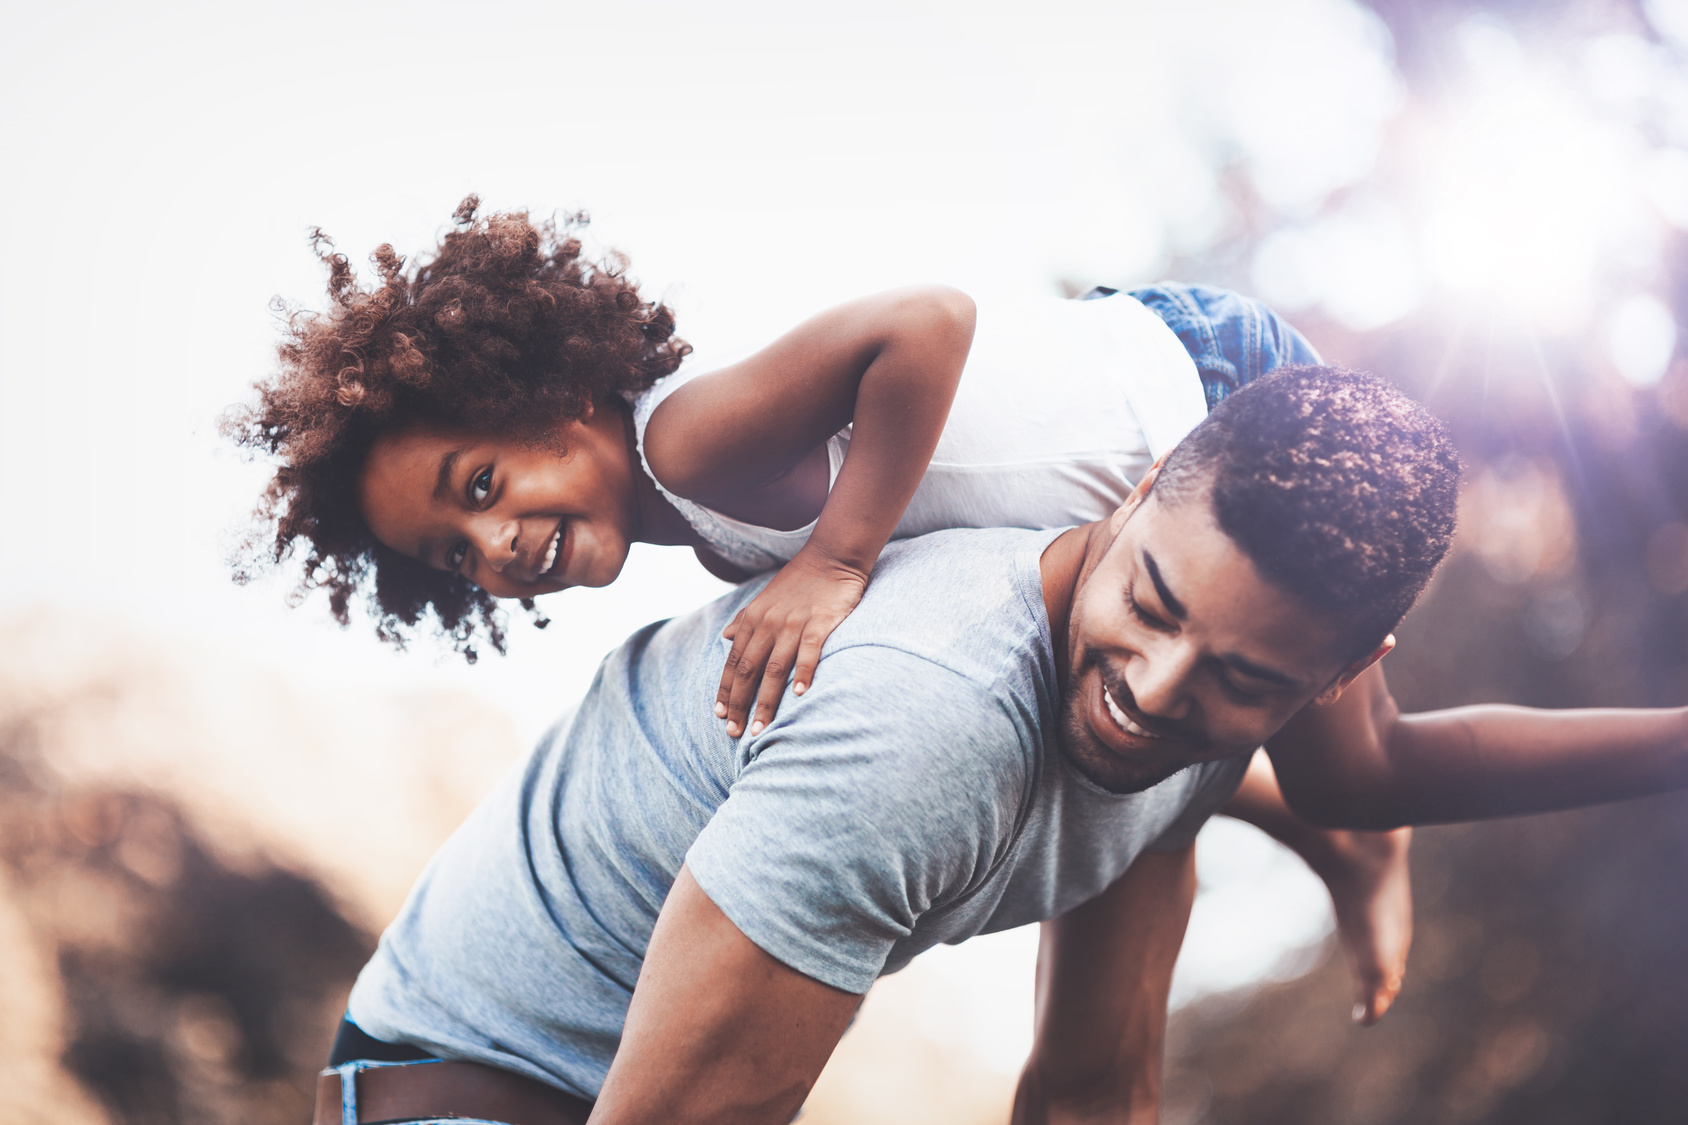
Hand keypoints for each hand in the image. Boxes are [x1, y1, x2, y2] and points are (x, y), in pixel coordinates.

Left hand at [715, 545, 868, 736]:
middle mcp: (768, 624)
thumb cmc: (798, 581)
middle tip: (735, 733)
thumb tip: (725, 637)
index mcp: (753, 620)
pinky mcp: (820, 623)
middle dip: (740, 704)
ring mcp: (793, 624)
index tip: (721, 716)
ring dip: (766, 701)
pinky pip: (809, 651)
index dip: (726, 690)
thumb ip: (743, 619)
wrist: (830, 556)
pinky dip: (804, 673)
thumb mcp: (763, 598)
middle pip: (749, 671)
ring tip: (761, 727)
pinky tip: (801, 695)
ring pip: (774, 668)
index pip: (734, 662)